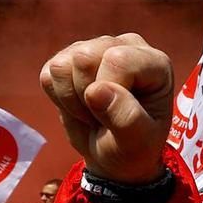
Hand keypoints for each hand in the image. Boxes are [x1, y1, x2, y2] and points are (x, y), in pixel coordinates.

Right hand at [40, 34, 173, 183]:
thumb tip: (95, 91)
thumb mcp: (138, 142)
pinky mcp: (69, 57)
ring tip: (93, 112)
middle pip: (84, 58)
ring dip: (72, 100)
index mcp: (154, 62)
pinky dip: (59, 98)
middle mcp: (126, 46)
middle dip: (87, 98)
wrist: (115, 156)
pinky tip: (80, 106)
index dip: (109, 93)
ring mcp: (96, 48)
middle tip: (103, 116)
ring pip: (62, 66)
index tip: (119, 116)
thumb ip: (126, 117)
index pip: (118, 60)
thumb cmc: (134, 148)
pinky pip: (48, 74)